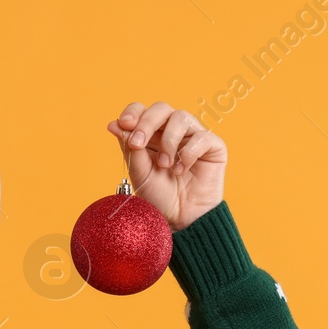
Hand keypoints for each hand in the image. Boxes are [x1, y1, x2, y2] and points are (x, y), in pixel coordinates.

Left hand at [106, 102, 225, 231]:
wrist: (181, 220)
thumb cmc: (159, 197)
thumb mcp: (139, 173)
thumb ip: (130, 148)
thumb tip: (114, 124)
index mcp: (152, 135)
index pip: (142, 111)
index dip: (133, 112)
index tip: (124, 124)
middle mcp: (172, 132)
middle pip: (161, 108)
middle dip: (147, 123)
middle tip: (138, 144)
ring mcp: (194, 137)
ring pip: (181, 117)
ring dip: (168, 141)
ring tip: (165, 165)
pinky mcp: (213, 146)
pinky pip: (201, 136)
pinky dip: (188, 153)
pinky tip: (181, 170)